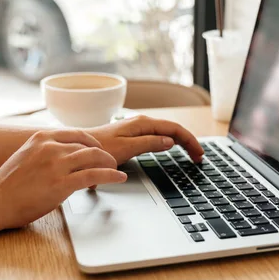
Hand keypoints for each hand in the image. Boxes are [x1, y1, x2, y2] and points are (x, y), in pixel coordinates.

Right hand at [0, 129, 126, 228]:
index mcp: (41, 138)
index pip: (77, 134)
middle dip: (102, 156)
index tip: (99, 150)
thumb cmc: (8, 185)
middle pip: (89, 146)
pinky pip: (95, 174)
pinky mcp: (62, 183)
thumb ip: (46, 153)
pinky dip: (111, 175)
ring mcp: (57, 164)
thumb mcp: (26, 156)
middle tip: (109, 164)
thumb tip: (63, 158)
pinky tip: (118, 178)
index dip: (92, 143)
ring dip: (109, 164)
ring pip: (95, 157)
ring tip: (115, 171)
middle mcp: (51, 147)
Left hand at [89, 115, 203, 164]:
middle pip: (173, 130)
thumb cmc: (99, 149)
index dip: (190, 141)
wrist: (79, 148)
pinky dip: (170, 143)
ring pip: (166, 132)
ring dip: (181, 142)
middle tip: (199, 157)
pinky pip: (158, 136)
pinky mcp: (133, 135)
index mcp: (143, 124)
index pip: (175, 129)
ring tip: (191, 154)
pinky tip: (172, 149)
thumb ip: (149, 143)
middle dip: (189, 142)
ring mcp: (137, 128)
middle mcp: (142, 122)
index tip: (199, 154)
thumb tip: (170, 141)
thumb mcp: (126, 148)